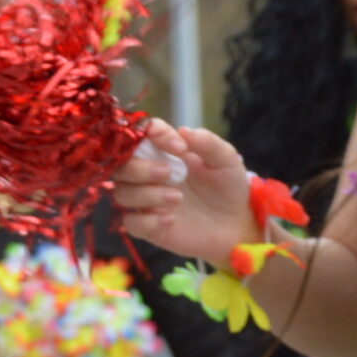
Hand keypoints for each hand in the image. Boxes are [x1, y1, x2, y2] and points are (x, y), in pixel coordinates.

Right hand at [112, 120, 258, 264]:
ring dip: (146, 195)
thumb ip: (208, 143)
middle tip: (169, 174)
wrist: (236, 224)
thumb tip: (184, 130)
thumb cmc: (227, 187)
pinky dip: (148, 221)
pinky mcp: (147, 226)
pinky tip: (171, 220)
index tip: (180, 148)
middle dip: (140, 168)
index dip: (153, 136)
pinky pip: (131, 223)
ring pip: (122, 193)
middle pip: (121, 165)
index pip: (141, 135)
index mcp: (163, 152)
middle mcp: (147, 174)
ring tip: (177, 199)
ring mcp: (145, 201)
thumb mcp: (226, 160)